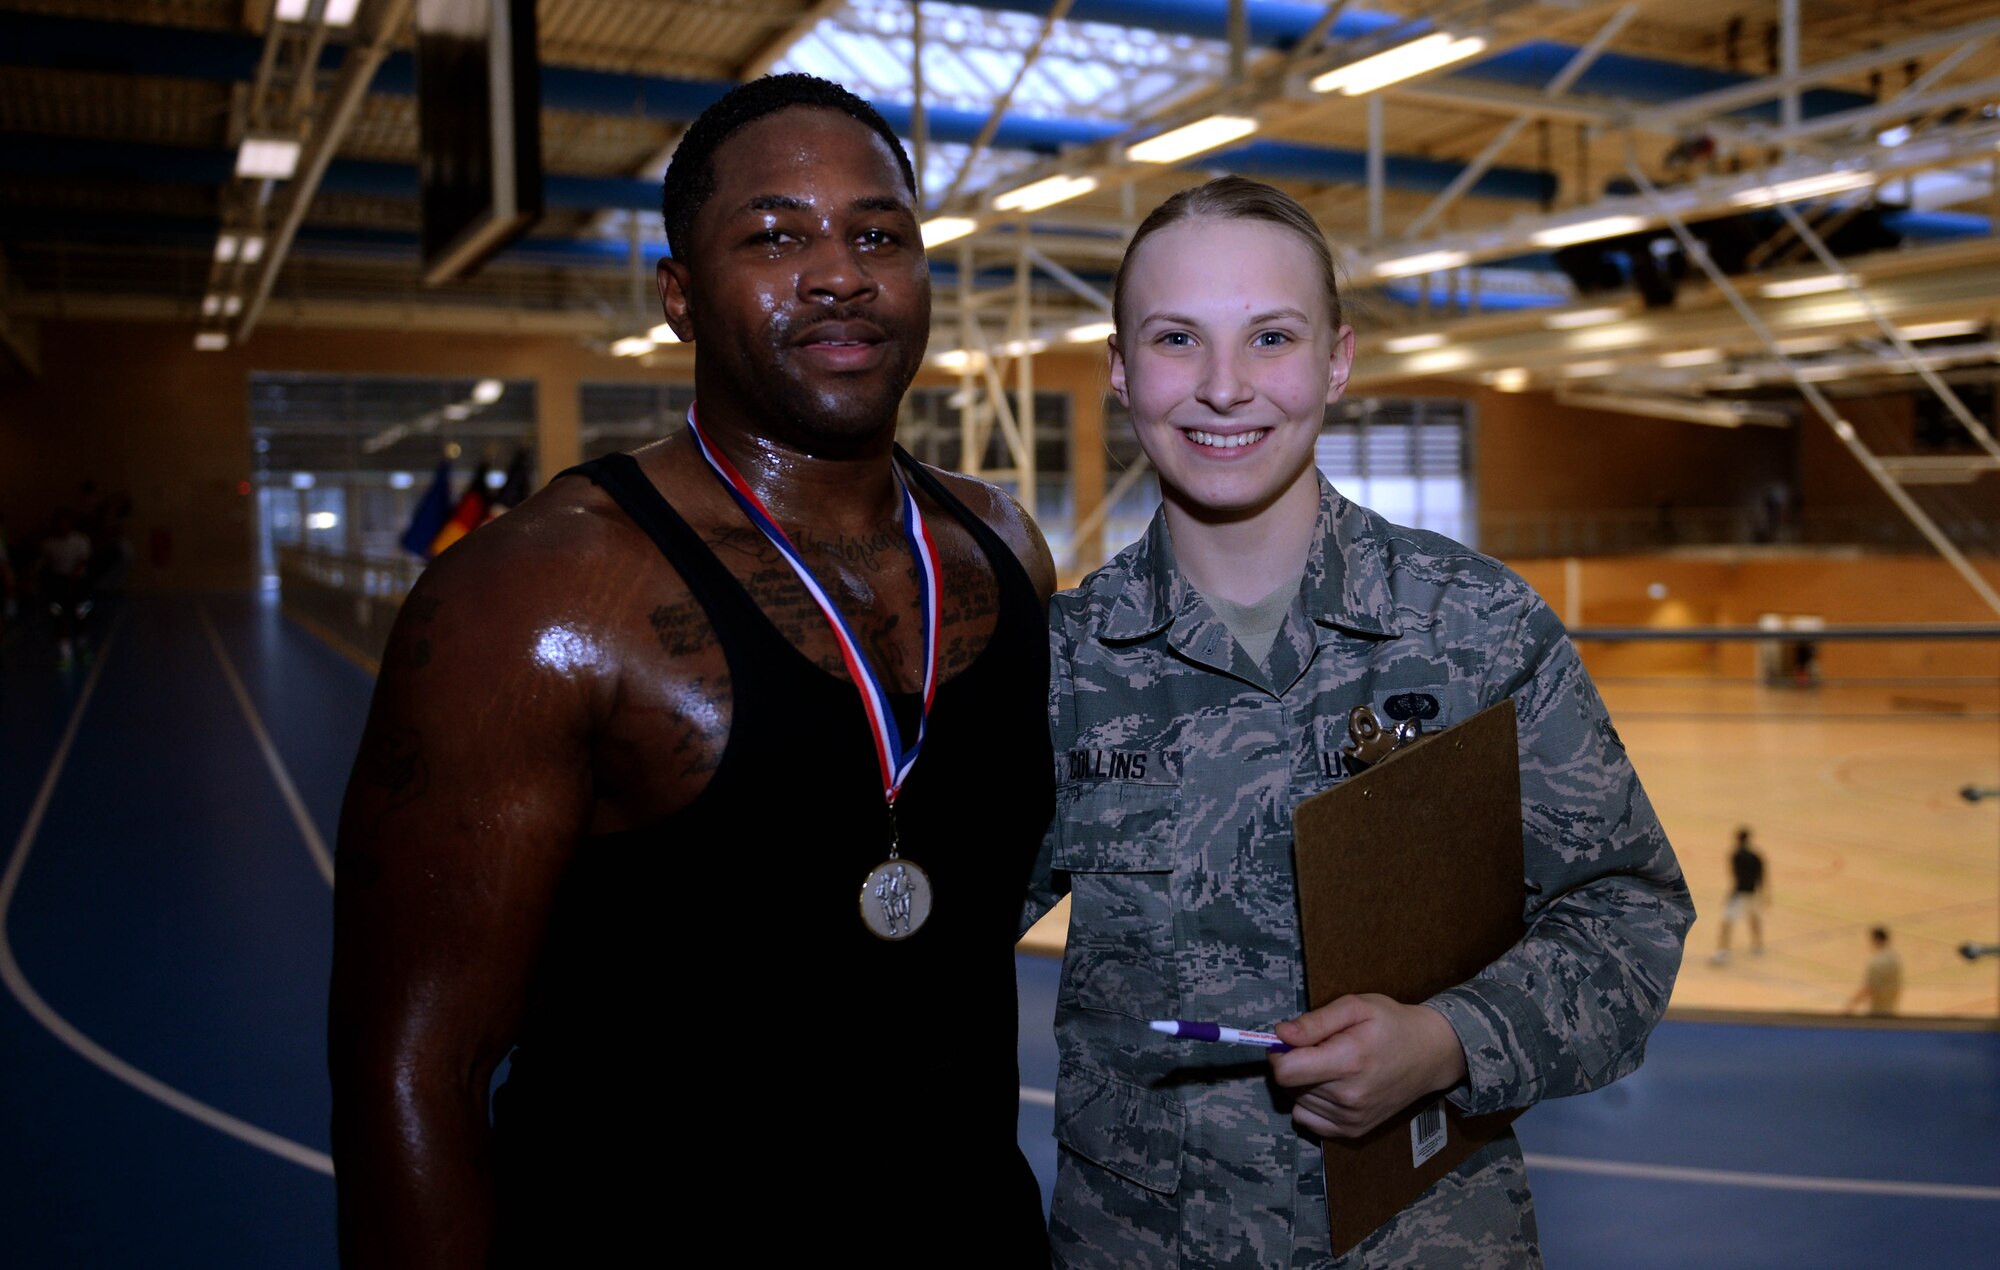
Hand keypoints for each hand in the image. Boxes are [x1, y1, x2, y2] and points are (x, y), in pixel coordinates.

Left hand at [1268, 995, 1468, 1138]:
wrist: (1430, 1055)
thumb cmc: (1392, 1024)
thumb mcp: (1356, 1007)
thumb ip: (1315, 1021)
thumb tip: (1280, 1034)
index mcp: (1348, 1062)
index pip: (1285, 1072)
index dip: (1279, 1054)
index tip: (1290, 1042)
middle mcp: (1348, 1097)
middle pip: (1289, 1085)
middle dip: (1295, 1064)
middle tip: (1321, 1048)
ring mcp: (1351, 1119)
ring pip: (1298, 1100)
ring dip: (1305, 1083)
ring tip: (1333, 1065)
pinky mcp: (1353, 1131)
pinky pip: (1308, 1119)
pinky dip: (1311, 1103)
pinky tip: (1331, 1086)